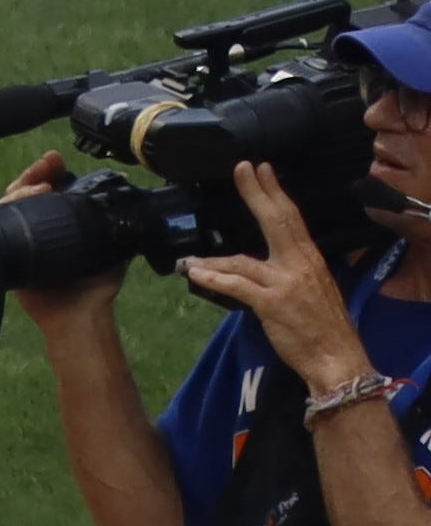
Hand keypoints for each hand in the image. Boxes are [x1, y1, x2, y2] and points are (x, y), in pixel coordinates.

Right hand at [1, 154, 131, 347]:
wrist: (77, 311)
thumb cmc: (97, 283)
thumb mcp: (116, 243)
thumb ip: (120, 219)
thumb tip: (125, 185)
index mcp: (65, 221)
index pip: (53, 187)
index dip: (51, 171)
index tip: (55, 160)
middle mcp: (41, 226)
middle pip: (28, 190)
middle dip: (35, 173)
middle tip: (46, 167)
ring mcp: (21, 237)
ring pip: (12, 202)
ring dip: (22, 187)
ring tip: (39, 187)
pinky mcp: (4, 250)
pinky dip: (4, 207)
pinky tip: (16, 200)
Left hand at [179, 160, 370, 392]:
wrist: (336, 356)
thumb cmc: (322, 326)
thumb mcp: (312, 289)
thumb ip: (289, 272)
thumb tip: (265, 263)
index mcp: (309, 258)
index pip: (290, 217)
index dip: (274, 192)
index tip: (261, 169)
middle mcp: (300, 263)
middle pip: (276, 221)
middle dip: (257, 193)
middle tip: (241, 169)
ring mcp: (286, 283)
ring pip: (244, 260)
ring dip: (212, 260)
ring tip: (189, 260)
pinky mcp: (273, 304)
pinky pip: (238, 286)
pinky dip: (215, 278)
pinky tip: (196, 274)